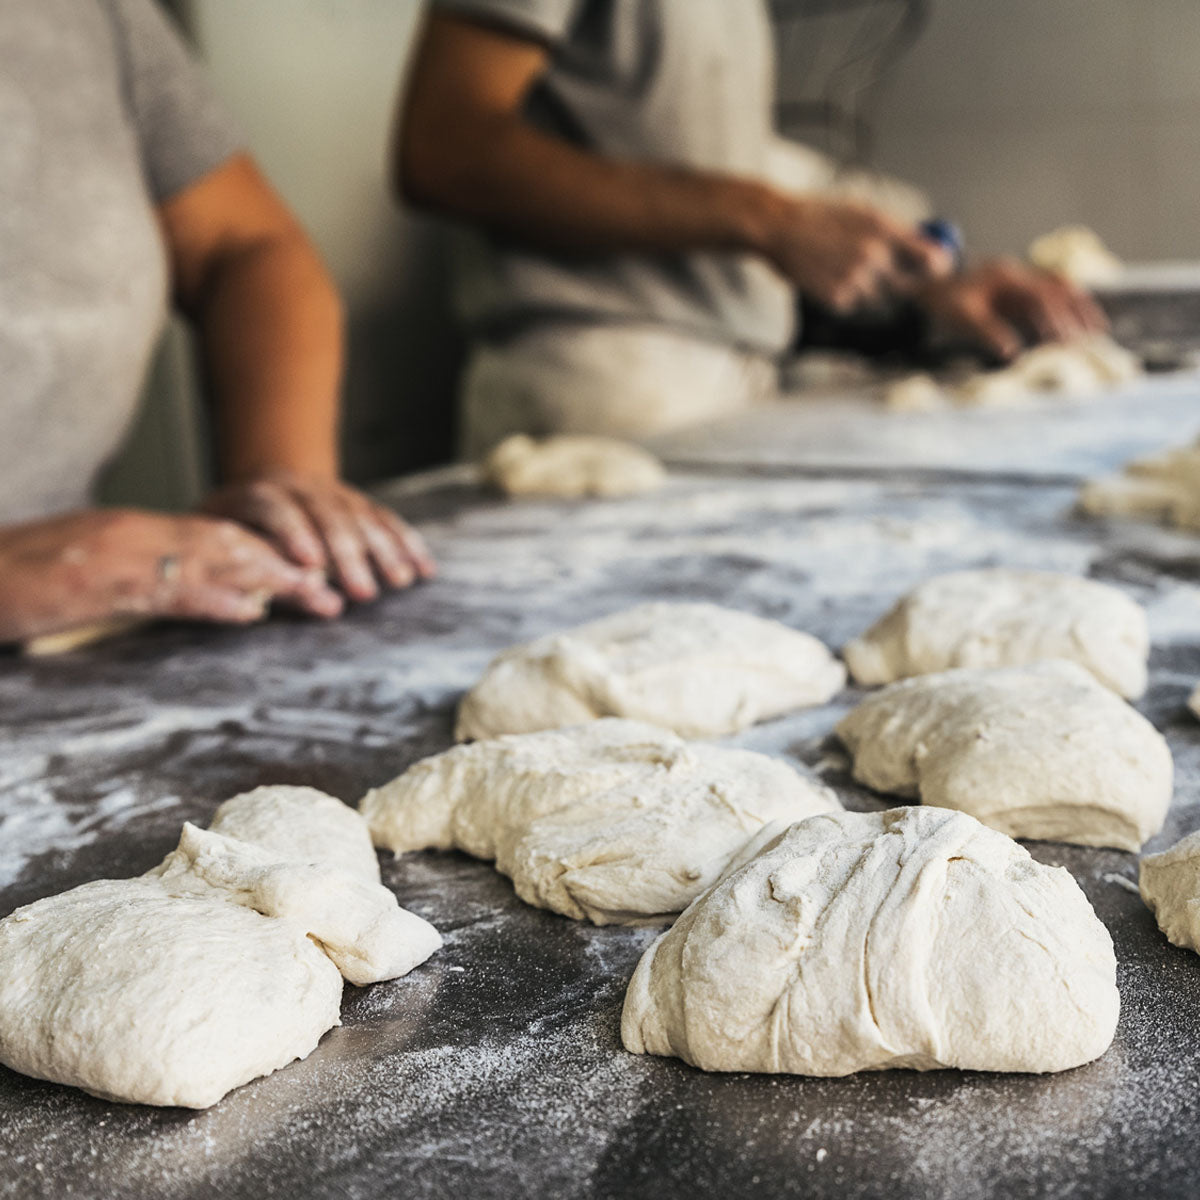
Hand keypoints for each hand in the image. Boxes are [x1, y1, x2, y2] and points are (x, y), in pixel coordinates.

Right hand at [0, 509, 343, 643]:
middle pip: (229, 542)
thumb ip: (146, 585)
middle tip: (335, 589)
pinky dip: (212, 597)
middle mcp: (134, 534)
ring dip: (270, 576)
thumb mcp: (89, 579)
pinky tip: (248, 609)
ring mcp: (117, 555)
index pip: (217, 537)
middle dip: (287, 564)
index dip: (270, 554)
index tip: (312, 574)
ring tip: (316, 595)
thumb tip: (207, 600)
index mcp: (134, 532)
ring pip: (210, 557)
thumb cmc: (14, 579)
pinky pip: (165, 588)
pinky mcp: (96, 584)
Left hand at [203, 471, 435, 603]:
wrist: (263, 488)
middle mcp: (298, 486)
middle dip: (349, 554)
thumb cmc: (236, 534)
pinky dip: (406, 543)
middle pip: (327, 515)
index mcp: (257, 494)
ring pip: (362, 516)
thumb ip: (251, 566)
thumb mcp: (227, 544)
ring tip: (401, 582)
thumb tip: (275, 597)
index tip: (311, 564)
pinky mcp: (358, 501)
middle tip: (364, 593)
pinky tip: (424, 568)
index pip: (275, 507)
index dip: (293, 533)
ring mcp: (332, 491)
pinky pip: (386, 520)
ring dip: (384, 549)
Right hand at [757, 194, 952, 311]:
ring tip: (840, 264)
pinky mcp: (837, 298)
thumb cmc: (818, 214)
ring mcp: (855, 279)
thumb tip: (924, 244)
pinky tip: (827, 275)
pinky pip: (852, 303)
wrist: (779, 228)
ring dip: (866, 287)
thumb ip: (894, 229)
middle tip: (877, 268)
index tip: (939, 269)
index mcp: (883, 229)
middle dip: (897, 279)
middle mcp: (874, 255)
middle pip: (904, 283)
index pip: (928, 257)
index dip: (937, 267)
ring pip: (875, 295)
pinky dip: (844, 294)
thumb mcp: (861, 210)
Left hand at [917, 258, 1108, 360]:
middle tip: (1098, 334)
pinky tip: (1074, 322)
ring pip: (1056, 288)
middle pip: (1058, 288)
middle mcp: (1016, 273)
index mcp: (1006, 277)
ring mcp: (1016, 278)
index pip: (1041, 298)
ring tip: (1097, 328)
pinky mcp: (1014, 287)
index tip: (1070, 340)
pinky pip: (1046, 295)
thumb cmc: (942, 303)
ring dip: (1077, 307)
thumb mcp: (962, 318)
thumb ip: (987, 332)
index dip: (1058, 318)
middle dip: (1079, 311)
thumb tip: (1013, 352)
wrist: (926, 286)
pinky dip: (1063, 307)